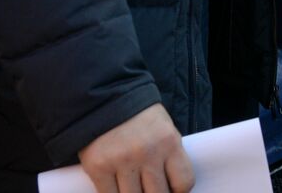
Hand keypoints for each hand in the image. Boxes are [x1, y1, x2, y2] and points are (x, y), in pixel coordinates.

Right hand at [78, 104, 192, 192]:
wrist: (105, 98)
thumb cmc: (140, 117)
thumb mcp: (164, 130)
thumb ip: (169, 157)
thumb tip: (171, 189)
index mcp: (169, 141)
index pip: (183, 182)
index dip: (179, 191)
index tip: (172, 190)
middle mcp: (147, 152)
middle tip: (150, 188)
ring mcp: (121, 161)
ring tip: (134, 185)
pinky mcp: (98, 167)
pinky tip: (117, 187)